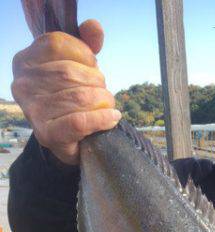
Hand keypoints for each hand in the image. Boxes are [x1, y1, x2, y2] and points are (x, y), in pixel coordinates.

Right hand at [11, 20, 120, 164]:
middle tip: (103, 91)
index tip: (93, 66)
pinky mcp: (47, 134)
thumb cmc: (71, 99)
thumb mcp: (76, 66)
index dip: (84, 54)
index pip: (56, 44)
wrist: (70, 140)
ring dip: (102, 100)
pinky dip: (102, 118)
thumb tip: (94, 27)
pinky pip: (80, 122)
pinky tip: (112, 117)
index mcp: (25, 61)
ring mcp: (33, 111)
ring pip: (78, 97)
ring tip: (108, 105)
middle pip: (69, 72)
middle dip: (96, 81)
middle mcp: (22, 85)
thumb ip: (85, 45)